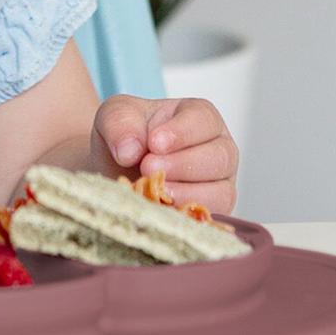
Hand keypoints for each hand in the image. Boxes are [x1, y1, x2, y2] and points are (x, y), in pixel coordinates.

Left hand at [89, 94, 238, 216]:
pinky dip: (185, 215)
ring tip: (153, 189)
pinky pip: (211, 218)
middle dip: (181, 165)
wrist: (116, 168)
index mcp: (200, 116)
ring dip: (184, 193)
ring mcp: (219, 183)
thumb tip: (129, 151)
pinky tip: (160, 208)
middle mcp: (218, 149)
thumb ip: (119, 123)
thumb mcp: (115, 116)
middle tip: (147, 167)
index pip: (204, 120)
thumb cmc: (126, 135)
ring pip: (221, 192)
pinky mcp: (213, 213)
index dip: (181, 133)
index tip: (154, 143)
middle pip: (220, 157)